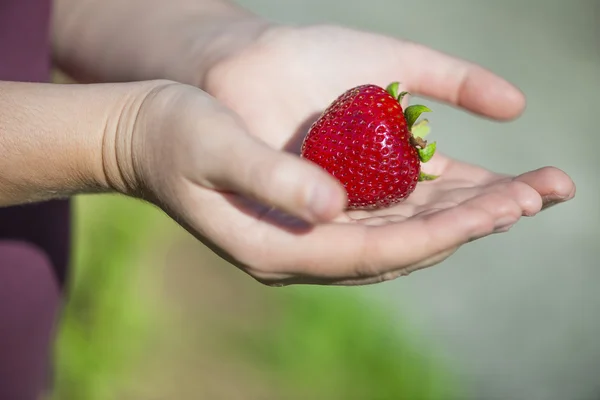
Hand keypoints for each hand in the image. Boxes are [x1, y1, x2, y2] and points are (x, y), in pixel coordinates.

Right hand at [179, 24, 572, 284]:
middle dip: (470, 223)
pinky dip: (428, 202)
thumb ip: (270, 178)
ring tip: (521, 193)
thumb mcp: (214, 147)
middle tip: (538, 195)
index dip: (440, 235)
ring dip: (461, 213)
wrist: (145, 136)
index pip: (377, 251)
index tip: (500, 211)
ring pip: (400, 232)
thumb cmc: (174, 135)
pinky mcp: (315, 212)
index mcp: (279, 248)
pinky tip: (466, 186)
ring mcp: (311, 234)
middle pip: (402, 246)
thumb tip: (335, 205)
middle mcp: (304, 251)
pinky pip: (383, 214)